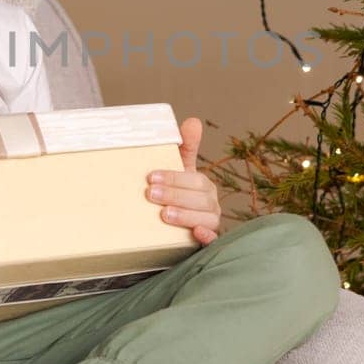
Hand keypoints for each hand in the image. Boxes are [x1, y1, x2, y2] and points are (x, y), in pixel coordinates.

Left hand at [147, 116, 221, 245]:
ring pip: (206, 218)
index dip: (174, 177)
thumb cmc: (174, 197)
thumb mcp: (176, 173)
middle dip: (175, 195)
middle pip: (200, 198)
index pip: (194, 179)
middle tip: (150, 194)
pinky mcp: (206, 243)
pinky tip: (196, 232)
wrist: (165, 234)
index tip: (150, 177)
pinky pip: (213, 240)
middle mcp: (210, 205)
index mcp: (204, 186)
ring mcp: (209, 224)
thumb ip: (184, 148)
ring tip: (164, 215)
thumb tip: (193, 121)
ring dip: (186, 215)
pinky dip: (207, 236)